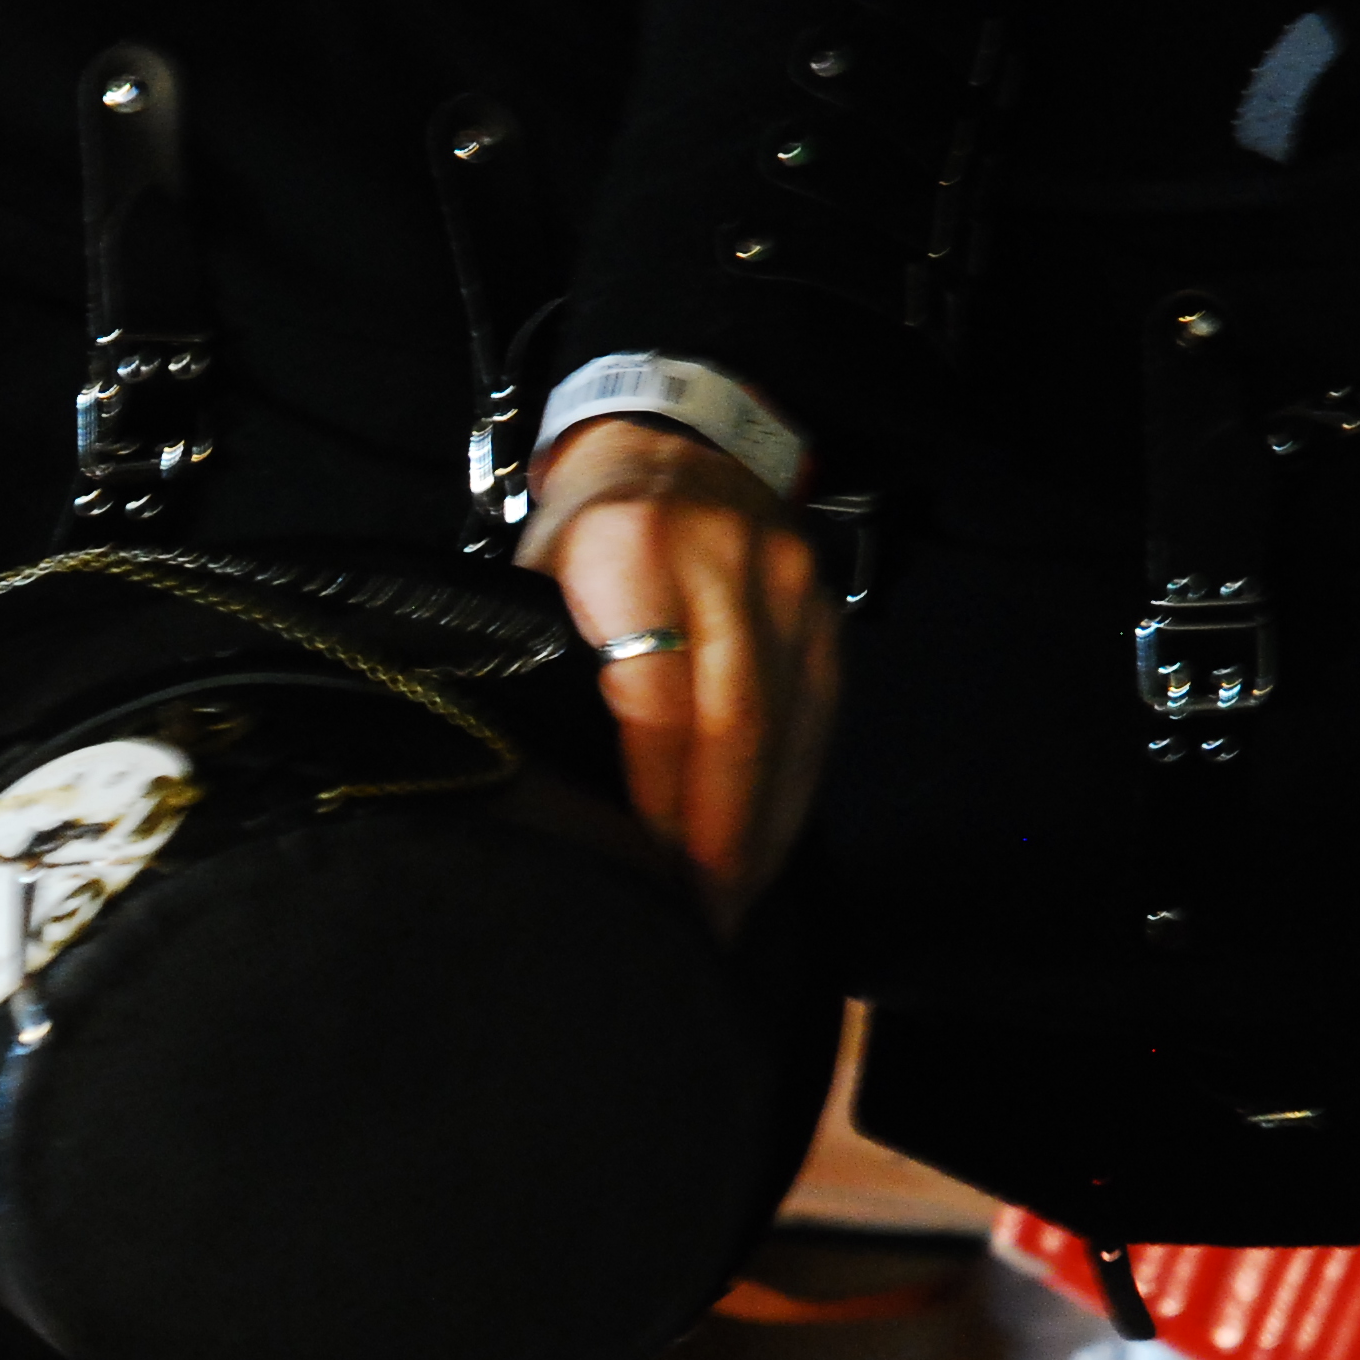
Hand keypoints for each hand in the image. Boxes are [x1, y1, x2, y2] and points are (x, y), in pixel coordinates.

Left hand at [513, 417, 839, 927]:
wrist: (673, 441)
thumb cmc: (584, 531)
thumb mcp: (532, 578)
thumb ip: (537, 668)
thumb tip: (541, 795)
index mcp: (631, 550)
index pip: (657, 702)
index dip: (658, 799)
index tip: (648, 873)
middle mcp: (724, 563)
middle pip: (736, 725)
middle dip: (722, 837)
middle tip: (704, 918)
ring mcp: (790, 586)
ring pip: (787, 730)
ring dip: (764, 829)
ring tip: (734, 906)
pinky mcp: (827, 613)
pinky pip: (820, 719)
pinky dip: (795, 791)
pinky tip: (769, 848)